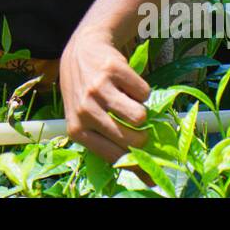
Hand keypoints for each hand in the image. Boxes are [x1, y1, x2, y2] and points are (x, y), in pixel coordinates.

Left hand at [59, 24, 150, 164]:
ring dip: (142, 112)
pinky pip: (144, 92)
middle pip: (131, 139)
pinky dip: (141, 90)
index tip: (151, 173)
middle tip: (139, 127)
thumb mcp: (86, 120)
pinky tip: (126, 85)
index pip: (113, 156)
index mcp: (77, 129)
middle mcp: (85, 110)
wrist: (80, 52)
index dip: (136, 166)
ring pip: (139, 117)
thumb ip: (108, 144)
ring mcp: (98, 89)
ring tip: (129, 103)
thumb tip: (145, 176)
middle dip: (143, 138)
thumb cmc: (85, 93)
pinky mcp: (112, 70)